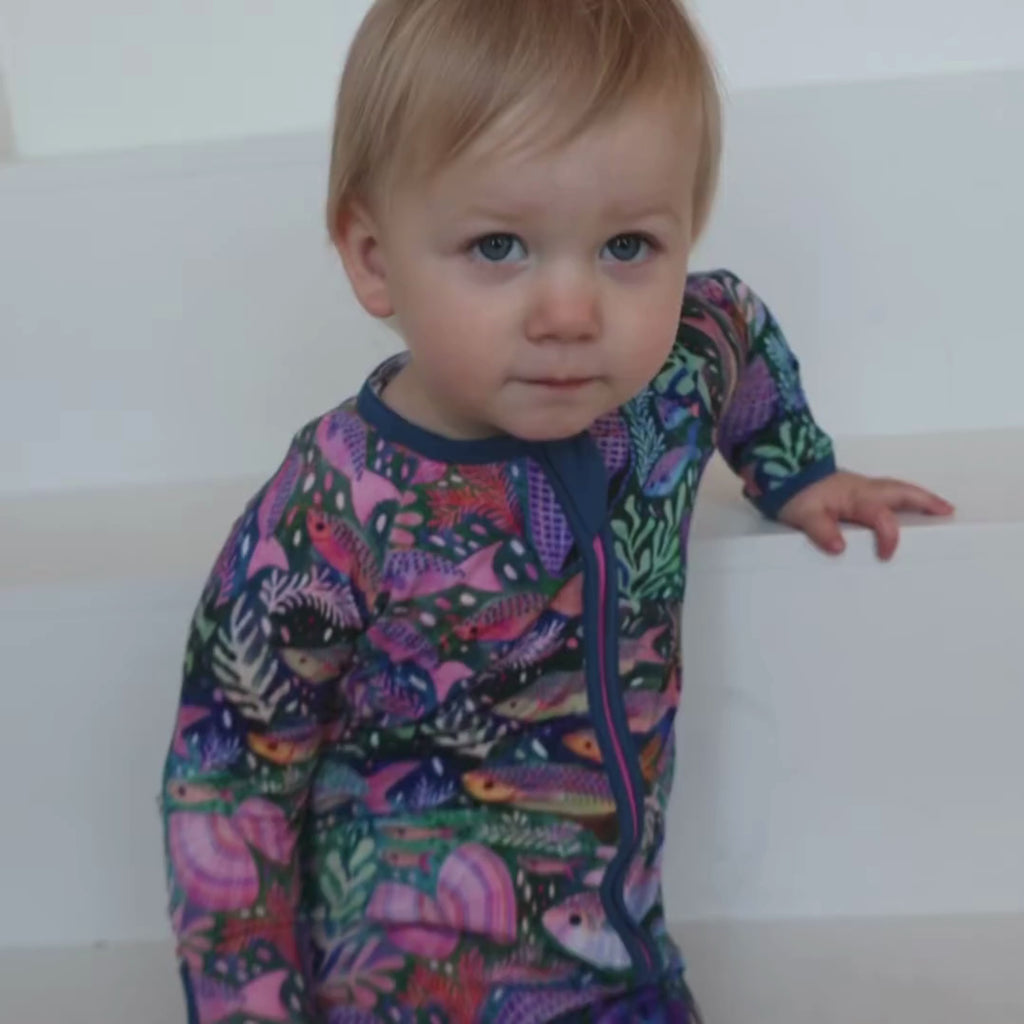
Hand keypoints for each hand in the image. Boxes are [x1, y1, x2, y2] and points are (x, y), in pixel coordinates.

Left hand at [777, 470, 954, 559]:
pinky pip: (885, 492)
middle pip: (901, 492)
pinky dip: (901, 498)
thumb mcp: (803, 514)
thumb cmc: (794, 493)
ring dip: (917, 498)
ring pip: (896, 490)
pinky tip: (904, 508)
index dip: (888, 536)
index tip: (886, 556)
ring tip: (938, 509)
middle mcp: (863, 489)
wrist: (781, 472)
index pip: (881, 517)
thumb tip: (840, 548)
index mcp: (855, 496)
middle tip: (948, 511)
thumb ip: (821, 530)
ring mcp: (860, 487)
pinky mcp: (853, 489)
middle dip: (925, 502)